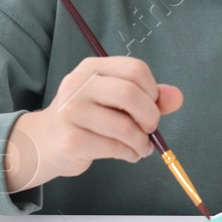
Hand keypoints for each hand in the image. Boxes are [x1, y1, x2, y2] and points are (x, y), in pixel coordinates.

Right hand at [1, 57, 183, 192]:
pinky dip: (129, 154)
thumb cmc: (87, 118)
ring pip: (124, 126)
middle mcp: (79, 84)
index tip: (153, 106)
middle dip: (150, 117)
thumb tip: (177, 97)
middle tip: (151, 129)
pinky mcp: (71, 139)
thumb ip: (147, 96)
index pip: (135, 69)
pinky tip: (128, 154)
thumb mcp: (114, 100)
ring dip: (141, 142)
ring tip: (141, 147)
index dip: (152, 91)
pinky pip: (114, 148)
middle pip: (130, 94)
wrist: (44, 142)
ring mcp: (72, 111)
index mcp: (92, 68)